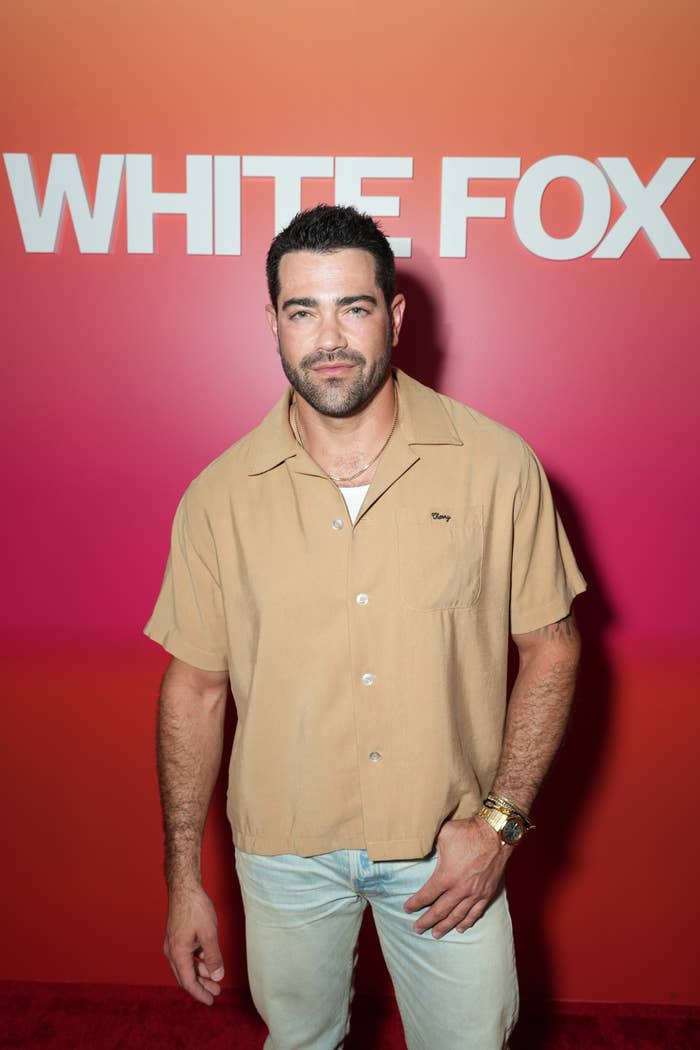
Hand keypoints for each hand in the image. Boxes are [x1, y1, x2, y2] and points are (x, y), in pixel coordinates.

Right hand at [164, 884, 224, 1004]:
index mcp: (178, 953)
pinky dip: (197, 961)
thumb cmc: (195, 908)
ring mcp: (174, 943)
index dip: (200, 993)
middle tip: (217, 992)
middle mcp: (172, 951)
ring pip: (187, 965)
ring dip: (200, 972)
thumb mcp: (209, 934)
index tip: (211, 1001)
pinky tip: (208, 960)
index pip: (188, 982)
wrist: (184, 887)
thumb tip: (217, 976)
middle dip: (201, 985)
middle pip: (186, 976)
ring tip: (215, 977)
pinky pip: (187, 955)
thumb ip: (213, 957)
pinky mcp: (177, 936)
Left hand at [403, 817, 509, 937]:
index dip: (415, 904)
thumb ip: (430, 844)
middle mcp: (459, 889)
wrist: (496, 834)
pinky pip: (475, 912)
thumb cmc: (468, 832)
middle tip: (417, 929)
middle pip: (439, 911)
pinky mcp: (486, 893)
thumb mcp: (443, 834)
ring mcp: (474, 894)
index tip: (407, 909)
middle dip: (426, 921)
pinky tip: (460, 928)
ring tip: (435, 934)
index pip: (426, 895)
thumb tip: (419, 844)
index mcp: (446, 876)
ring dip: (445, 926)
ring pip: (457, 916)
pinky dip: (467, 922)